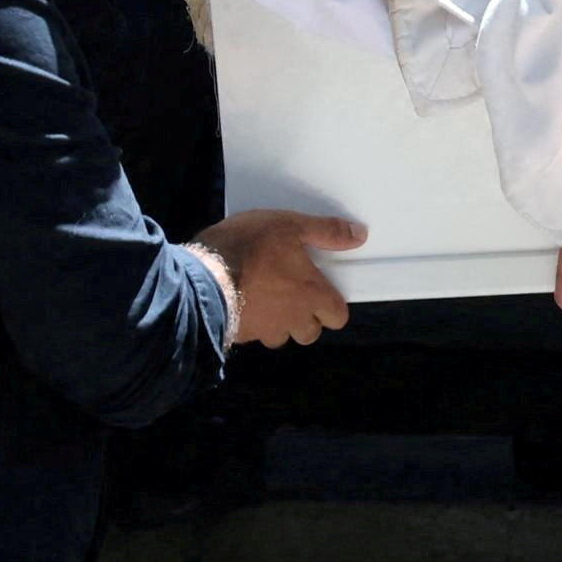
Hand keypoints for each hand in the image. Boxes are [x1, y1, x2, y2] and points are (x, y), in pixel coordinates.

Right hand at [201, 207, 365, 346]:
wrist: (202, 278)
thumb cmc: (248, 248)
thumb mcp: (288, 225)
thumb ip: (325, 231)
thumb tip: (359, 235)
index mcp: (310, 295)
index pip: (338, 317)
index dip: (333, 305)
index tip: (322, 288)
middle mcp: (291, 319)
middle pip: (310, 333)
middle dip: (307, 318)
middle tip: (294, 292)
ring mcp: (264, 331)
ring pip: (280, 336)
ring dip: (279, 322)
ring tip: (266, 297)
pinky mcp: (239, 335)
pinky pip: (254, 334)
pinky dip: (253, 322)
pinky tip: (243, 301)